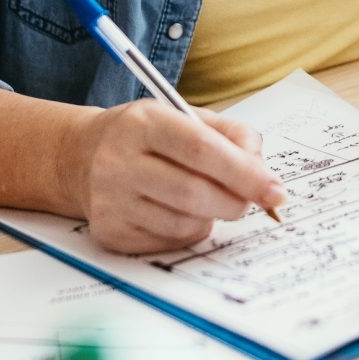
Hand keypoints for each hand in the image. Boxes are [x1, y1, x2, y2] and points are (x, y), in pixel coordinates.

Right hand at [72, 102, 284, 253]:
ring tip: (209, 201)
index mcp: (143, 122)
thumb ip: (232, 137)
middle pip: (193, 192)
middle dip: (235, 201)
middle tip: (250, 202)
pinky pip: (168, 242)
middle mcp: (117, 160)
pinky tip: (181, 213)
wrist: (83, 157)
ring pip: (183, 223)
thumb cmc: (148, 136)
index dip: (244, 173)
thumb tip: (263, 174)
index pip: (200, 149)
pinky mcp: (109, 232)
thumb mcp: (186, 117)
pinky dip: (189, 231)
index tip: (276, 191)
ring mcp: (109, 200)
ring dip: (212, 217)